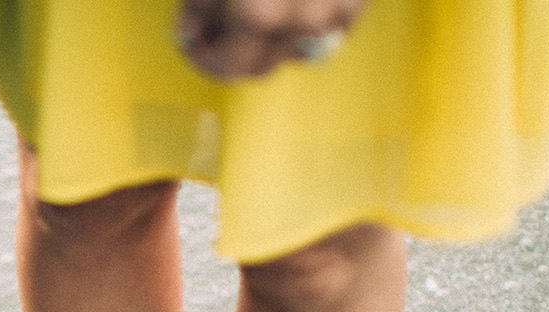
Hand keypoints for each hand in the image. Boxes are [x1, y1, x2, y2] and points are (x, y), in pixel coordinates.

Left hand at [175, 0, 367, 80]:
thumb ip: (200, 5)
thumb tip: (189, 35)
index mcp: (260, 16)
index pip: (228, 68)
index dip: (205, 59)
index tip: (196, 45)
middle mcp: (302, 23)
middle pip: (262, 68)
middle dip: (237, 55)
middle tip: (220, 29)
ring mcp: (336, 12)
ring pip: (297, 52)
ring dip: (275, 41)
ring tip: (263, 7)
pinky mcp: (358, 0)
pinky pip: (330, 29)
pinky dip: (309, 22)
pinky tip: (297, 0)